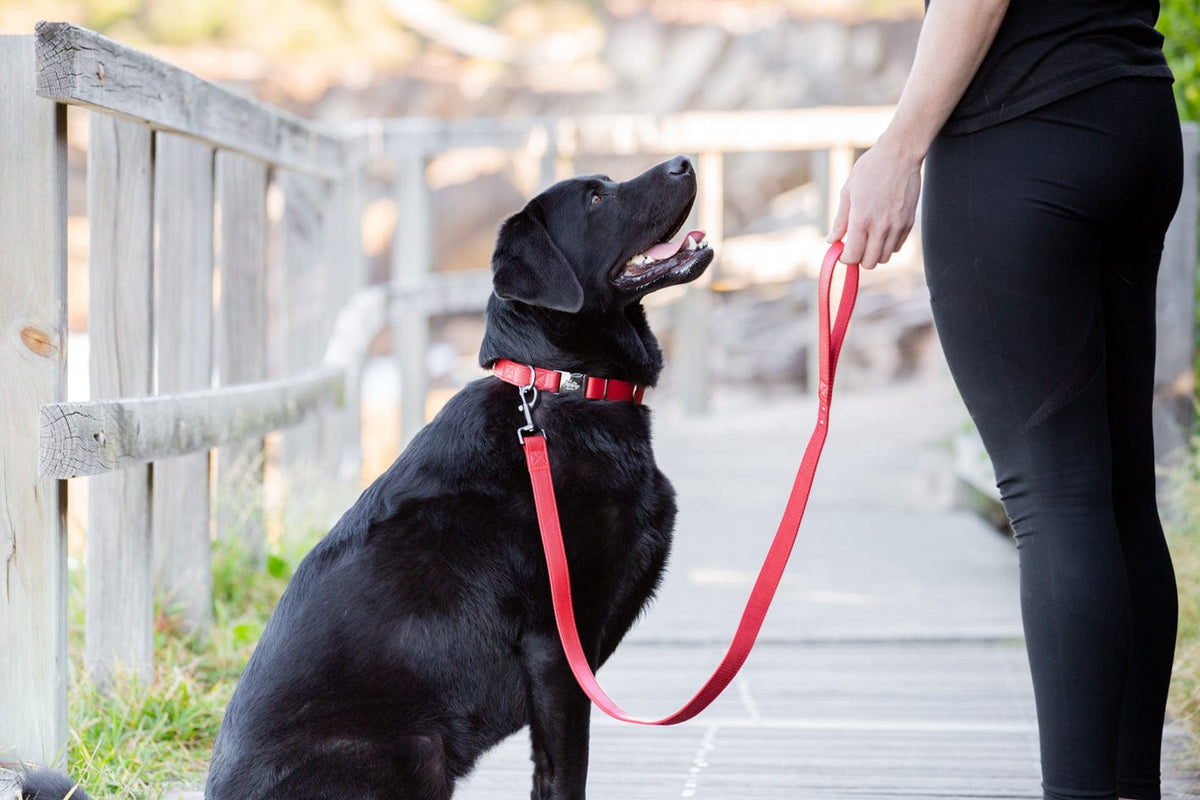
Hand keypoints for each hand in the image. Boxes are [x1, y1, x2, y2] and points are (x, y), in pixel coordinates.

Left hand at [827, 140, 922, 269]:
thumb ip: (840, 221)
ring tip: (868, 237)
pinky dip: (888, 245)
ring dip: (874, 253)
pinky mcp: (909, 223)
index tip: (843, 250)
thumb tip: (832, 241)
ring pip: (884, 258)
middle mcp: (880, 227)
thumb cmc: (870, 169)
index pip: (852, 257)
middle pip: (869, 263)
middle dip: (859, 258)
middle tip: (855, 244)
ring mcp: (897, 226)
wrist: (900, 154)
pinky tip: (882, 230)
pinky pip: (897, 247)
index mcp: (861, 220)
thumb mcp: (848, 192)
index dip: (845, 258)